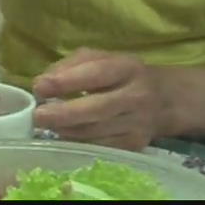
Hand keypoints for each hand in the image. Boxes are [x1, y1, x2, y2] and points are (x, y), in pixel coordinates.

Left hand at [32, 48, 176, 151]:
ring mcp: (138, 123)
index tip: (40, 87)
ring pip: (97, 131)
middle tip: (38, 116)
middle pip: (98, 108)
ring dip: (67, 130)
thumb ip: (71, 65)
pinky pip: (102, 146)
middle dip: (64, 113)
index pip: (97, 73)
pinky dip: (79, 142)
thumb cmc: (122, 74)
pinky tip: (64, 136)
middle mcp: (137, 95)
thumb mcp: (102, 58)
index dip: (67, 81)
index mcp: (127, 67)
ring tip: (46, 125)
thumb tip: (43, 82)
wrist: (166, 100)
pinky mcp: (136, 144)